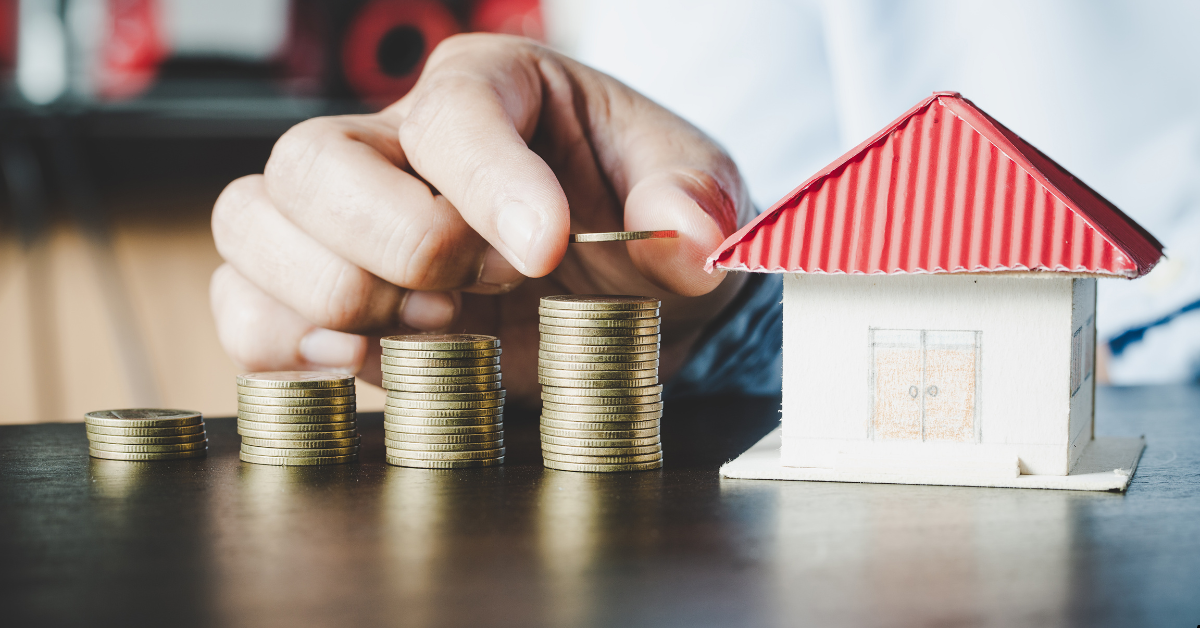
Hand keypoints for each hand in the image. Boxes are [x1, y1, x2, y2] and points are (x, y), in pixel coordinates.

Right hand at [210, 34, 752, 401]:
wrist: (624, 304)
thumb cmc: (648, 231)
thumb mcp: (699, 205)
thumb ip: (699, 209)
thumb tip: (688, 232)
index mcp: (497, 89)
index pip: (453, 113)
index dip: (489, 186)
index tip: (545, 251)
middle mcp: (401, 143)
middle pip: (312, 161)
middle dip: (399, 245)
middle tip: (484, 290)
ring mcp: (348, 218)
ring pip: (253, 224)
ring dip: (336, 296)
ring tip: (435, 327)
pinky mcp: (322, 295)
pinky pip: (245, 310)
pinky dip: (292, 347)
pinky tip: (374, 358)